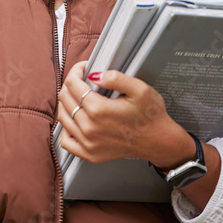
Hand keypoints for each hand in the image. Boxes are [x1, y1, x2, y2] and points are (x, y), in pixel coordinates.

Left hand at [56, 61, 194, 167]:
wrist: (159, 141)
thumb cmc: (151, 115)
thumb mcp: (139, 89)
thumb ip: (115, 78)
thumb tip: (93, 75)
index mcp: (98, 110)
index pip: (72, 84)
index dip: (75, 71)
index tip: (83, 67)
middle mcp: (89, 128)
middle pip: (65, 99)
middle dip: (70, 84)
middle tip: (80, 79)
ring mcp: (88, 143)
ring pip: (63, 117)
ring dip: (66, 103)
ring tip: (77, 96)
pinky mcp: (90, 154)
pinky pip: (66, 142)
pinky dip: (66, 129)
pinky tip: (75, 120)